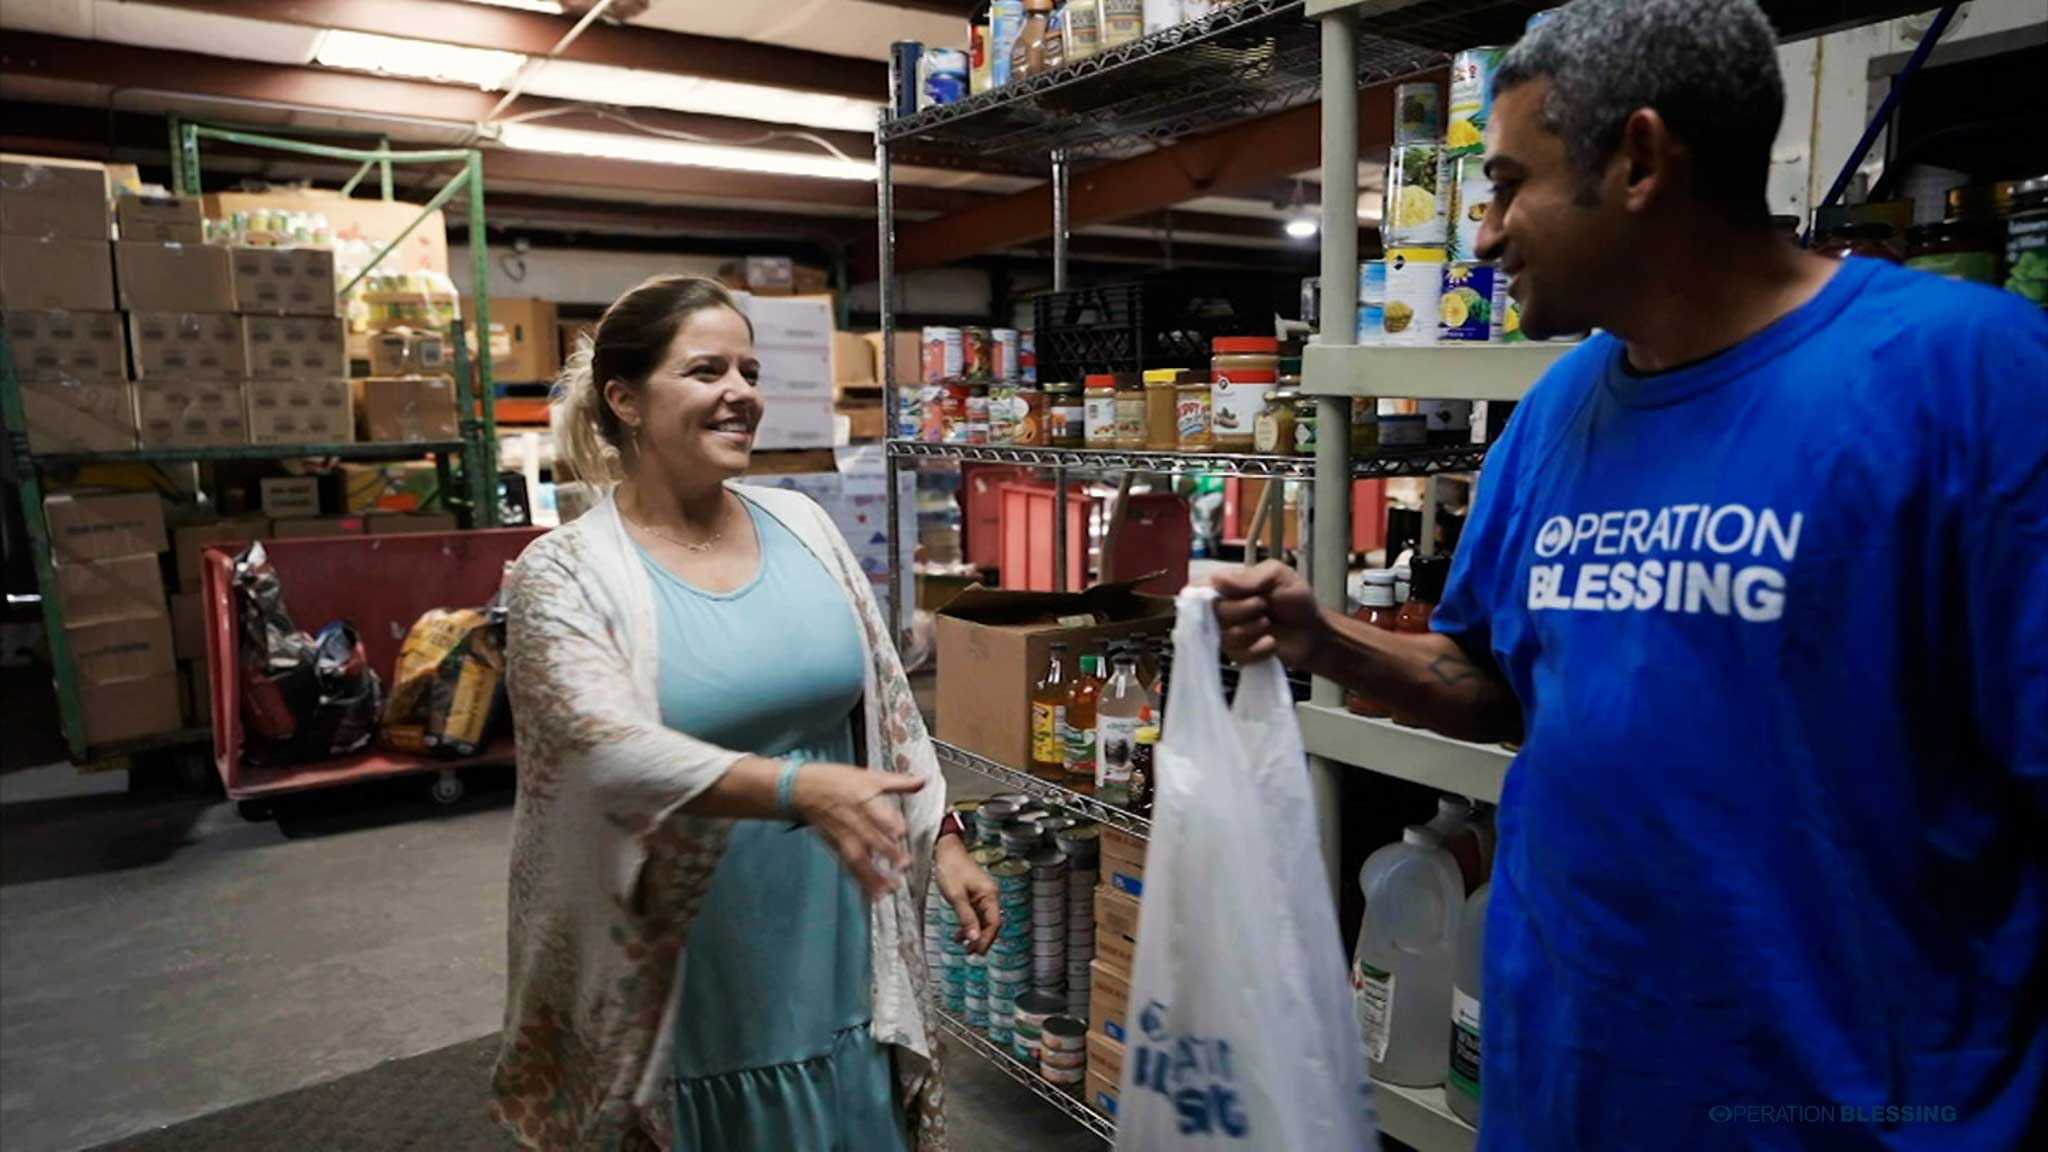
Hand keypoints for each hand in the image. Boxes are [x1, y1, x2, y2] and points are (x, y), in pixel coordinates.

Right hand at [792, 763, 926, 899]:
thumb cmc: (835, 781)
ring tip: (890, 889)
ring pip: (859, 857)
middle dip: (887, 853)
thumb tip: (922, 781)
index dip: (888, 822)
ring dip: (874, 875)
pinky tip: (873, 895)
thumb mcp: (870, 776)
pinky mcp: (837, 847)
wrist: (803, 790)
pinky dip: (861, 882)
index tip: (902, 832)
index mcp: (864, 800)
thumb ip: (899, 782)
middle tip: (904, 866)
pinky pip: (849, 866)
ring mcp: (844, 836)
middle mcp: (854, 820)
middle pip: (870, 838)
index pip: (876, 812)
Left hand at [934, 836, 1000, 955]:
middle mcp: (989, 896)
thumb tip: (974, 938)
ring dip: (974, 934)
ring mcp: (982, 895)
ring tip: (964, 948)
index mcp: (990, 895)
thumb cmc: (951, 867)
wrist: (945, 849)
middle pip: (990, 923)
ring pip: (982, 921)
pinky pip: (975, 914)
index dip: (986, 939)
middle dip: (981, 939)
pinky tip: (959, 934)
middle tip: (971, 953)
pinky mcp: (974, 895)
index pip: (994, 923)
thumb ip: (966, 918)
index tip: (977, 951)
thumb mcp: (956, 896)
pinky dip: (969, 925)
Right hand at [1209, 560, 1327, 668]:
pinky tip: (1271, 642)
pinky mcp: (1239, 655)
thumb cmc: (1297, 600)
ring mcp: (1229, 633)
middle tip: (1263, 605)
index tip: (1221, 596)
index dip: (1203, 595)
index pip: (1198, 588)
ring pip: (1225, 635)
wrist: (1314, 633)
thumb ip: (1249, 577)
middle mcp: (1224, 609)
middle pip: (1212, 612)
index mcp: (1228, 585)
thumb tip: (1217, 579)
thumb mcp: (1278, 576)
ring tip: (1269, 624)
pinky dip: (1259, 649)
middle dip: (1242, 610)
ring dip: (1253, 630)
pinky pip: (1237, 655)